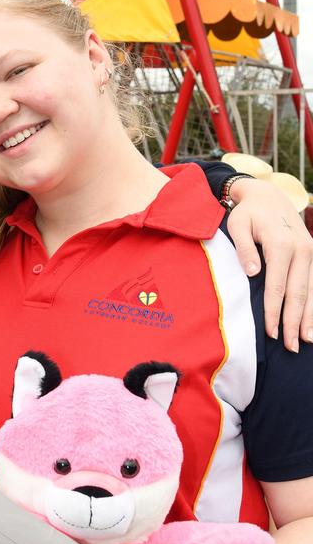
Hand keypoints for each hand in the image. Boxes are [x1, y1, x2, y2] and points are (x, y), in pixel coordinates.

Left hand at [228, 178, 312, 350]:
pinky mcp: (312, 255)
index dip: (274, 311)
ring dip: (309, 318)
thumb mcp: (238, 225)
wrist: (268, 196)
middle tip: (291, 347)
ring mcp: (310, 252)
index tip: (270, 333)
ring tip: (306, 341)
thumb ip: (244, 248)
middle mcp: (301, 250)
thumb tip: (253, 273)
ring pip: (311, 291)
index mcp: (281, 244)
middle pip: (298, 293)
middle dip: (294, 322)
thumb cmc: (248, 213)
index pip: (277, 286)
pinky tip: (312, 321)